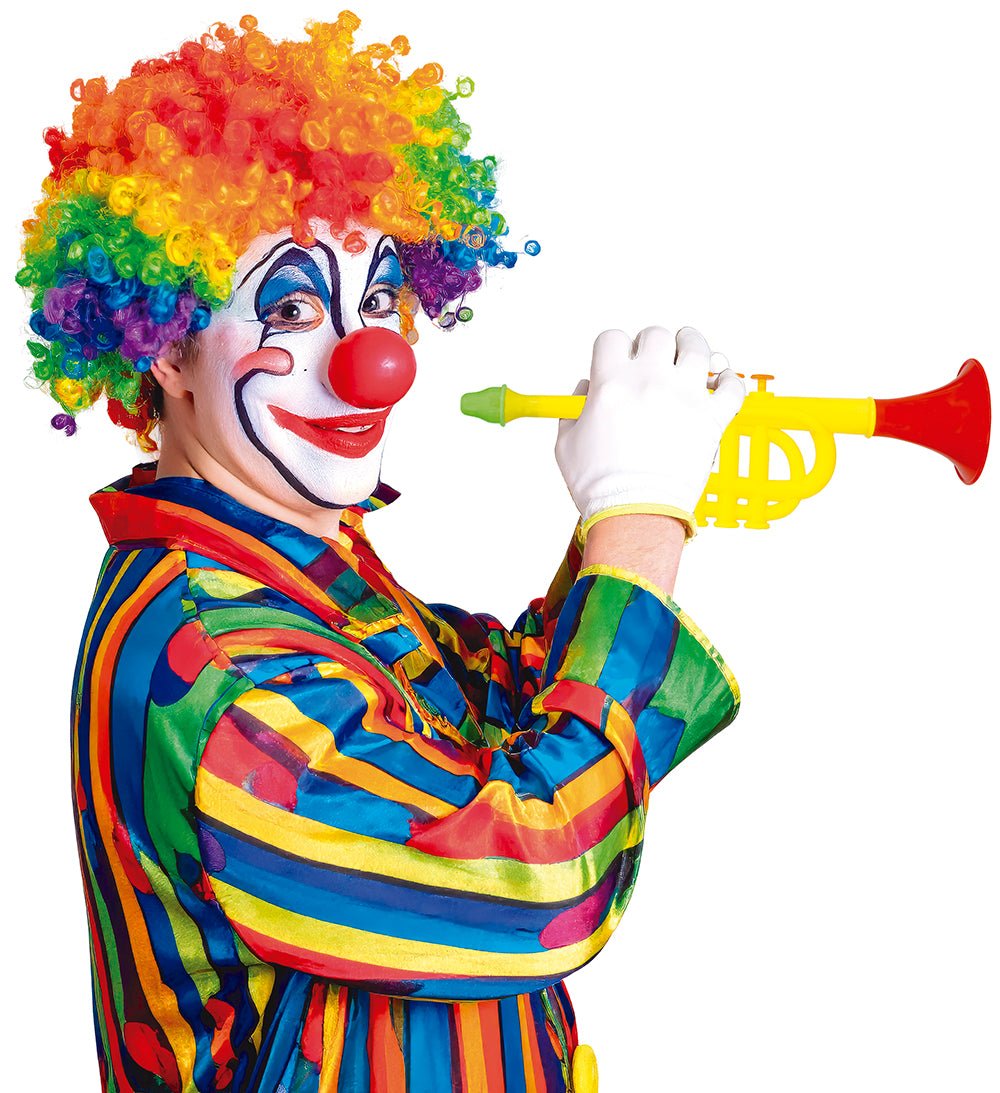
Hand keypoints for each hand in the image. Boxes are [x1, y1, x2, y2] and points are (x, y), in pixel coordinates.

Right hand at [556, 325, 745, 522]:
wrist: (634, 514)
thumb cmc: (600, 486)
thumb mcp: (566, 444)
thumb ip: (573, 409)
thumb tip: (586, 390)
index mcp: (611, 383)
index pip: (613, 339)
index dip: (615, 347)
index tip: (621, 359)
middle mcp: (649, 381)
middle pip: (656, 336)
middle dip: (653, 345)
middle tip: (655, 360)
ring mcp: (684, 397)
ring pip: (697, 348)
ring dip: (693, 347)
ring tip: (691, 354)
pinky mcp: (711, 418)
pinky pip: (731, 386)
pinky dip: (728, 380)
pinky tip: (720, 382)